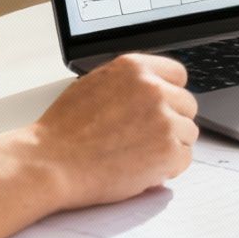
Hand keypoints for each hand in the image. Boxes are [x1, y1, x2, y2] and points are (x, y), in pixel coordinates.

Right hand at [31, 54, 198, 209]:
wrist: (50, 162)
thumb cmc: (63, 130)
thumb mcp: (95, 85)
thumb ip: (128, 84)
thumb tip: (150, 90)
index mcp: (135, 68)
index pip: (177, 75)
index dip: (170, 94)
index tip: (164, 107)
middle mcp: (154, 89)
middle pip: (187, 104)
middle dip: (171, 122)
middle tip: (146, 138)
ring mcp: (164, 120)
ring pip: (188, 133)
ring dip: (170, 146)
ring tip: (139, 155)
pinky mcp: (168, 151)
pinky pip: (184, 159)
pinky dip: (168, 168)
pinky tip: (142, 169)